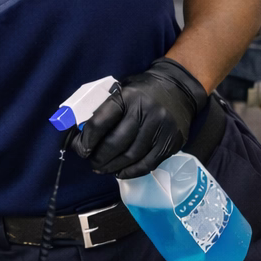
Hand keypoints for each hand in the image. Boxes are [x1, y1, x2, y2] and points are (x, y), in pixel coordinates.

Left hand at [72, 57, 206, 178]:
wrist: (179, 88)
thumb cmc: (143, 91)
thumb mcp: (122, 90)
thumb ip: (104, 110)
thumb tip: (81, 134)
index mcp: (127, 96)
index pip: (100, 122)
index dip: (87, 140)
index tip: (81, 149)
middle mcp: (145, 111)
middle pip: (115, 143)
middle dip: (99, 158)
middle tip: (92, 163)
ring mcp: (160, 128)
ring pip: (131, 156)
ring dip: (113, 167)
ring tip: (103, 169)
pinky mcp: (171, 142)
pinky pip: (148, 164)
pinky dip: (131, 171)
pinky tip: (121, 172)